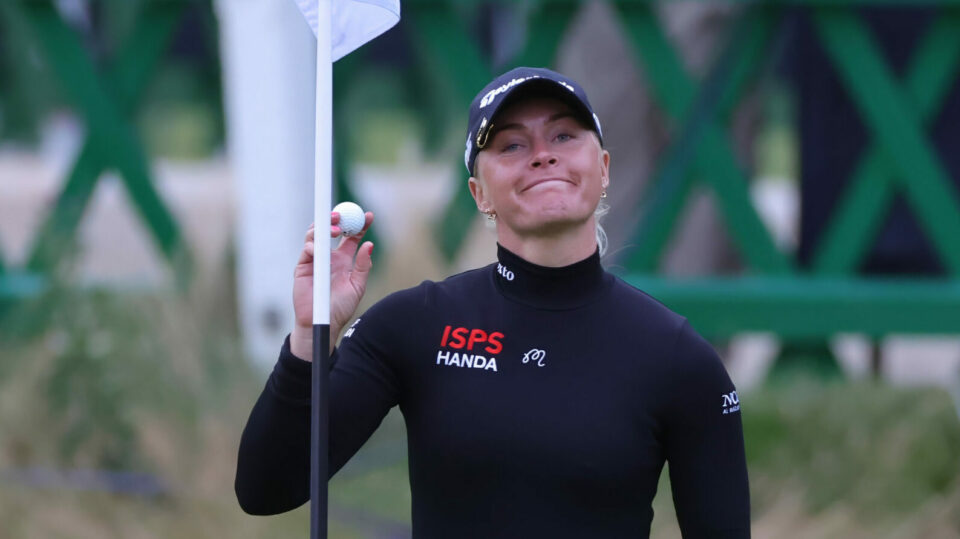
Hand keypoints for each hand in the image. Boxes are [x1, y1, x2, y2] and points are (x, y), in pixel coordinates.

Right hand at [290, 211, 373, 359]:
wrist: (323, 322)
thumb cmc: (341, 307)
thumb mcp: (357, 286)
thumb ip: (363, 266)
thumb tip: (369, 245)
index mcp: (344, 259)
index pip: (351, 237)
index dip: (360, 225)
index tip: (369, 215)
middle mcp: (329, 256)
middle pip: (331, 230)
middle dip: (338, 219)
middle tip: (344, 215)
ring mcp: (315, 260)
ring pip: (316, 236)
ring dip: (324, 228)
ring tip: (335, 230)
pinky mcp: (302, 267)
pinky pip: (306, 251)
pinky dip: (312, 246)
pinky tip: (318, 248)